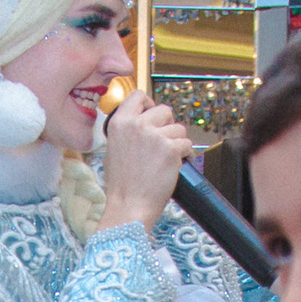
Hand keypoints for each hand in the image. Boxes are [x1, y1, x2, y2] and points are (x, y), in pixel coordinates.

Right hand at [100, 92, 188, 232]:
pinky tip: (178, 165)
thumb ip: (127, 132)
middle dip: (168, 126)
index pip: (138, 96)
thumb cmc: (121, 185)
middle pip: (164, 110)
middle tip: (164, 144)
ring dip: (178, 142)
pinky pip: (187, 144)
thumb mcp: (113, 150)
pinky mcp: (171, 149)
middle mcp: (137, 125)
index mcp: (120, 123)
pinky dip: (186, 155)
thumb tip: (143, 124)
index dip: (149, 103)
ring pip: (179, 128)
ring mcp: (155, 136)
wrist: (129, 206)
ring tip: (168, 160)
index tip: (154, 115)